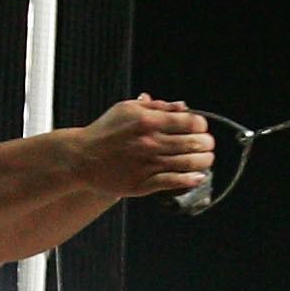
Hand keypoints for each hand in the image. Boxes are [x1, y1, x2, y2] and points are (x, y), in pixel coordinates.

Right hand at [68, 95, 211, 199]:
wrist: (82, 158)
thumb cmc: (105, 131)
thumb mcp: (127, 109)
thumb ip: (158, 107)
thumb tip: (184, 107)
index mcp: (148, 121)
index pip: (190, 122)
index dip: (201, 126)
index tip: (200, 129)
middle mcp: (150, 143)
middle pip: (193, 143)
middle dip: (207, 144)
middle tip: (208, 145)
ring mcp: (147, 164)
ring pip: (188, 163)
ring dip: (203, 161)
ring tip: (206, 160)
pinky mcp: (143, 183)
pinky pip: (174, 182)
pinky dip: (191, 179)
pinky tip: (198, 177)